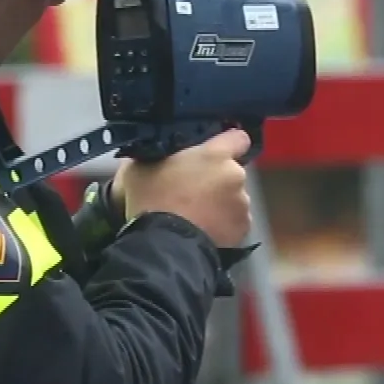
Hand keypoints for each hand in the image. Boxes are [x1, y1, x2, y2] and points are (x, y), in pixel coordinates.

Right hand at [121, 128, 252, 247]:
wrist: (164, 245)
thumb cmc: (151, 199)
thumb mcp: (141, 167)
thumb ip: (160, 154)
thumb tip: (160, 153)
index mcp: (216, 154)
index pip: (237, 138)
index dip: (228, 144)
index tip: (215, 153)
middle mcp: (235, 175)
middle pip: (232, 172)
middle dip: (219, 179)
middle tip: (195, 192)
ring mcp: (242, 204)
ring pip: (235, 199)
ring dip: (222, 203)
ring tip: (198, 216)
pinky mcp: (242, 229)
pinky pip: (234, 222)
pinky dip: (224, 225)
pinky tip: (206, 231)